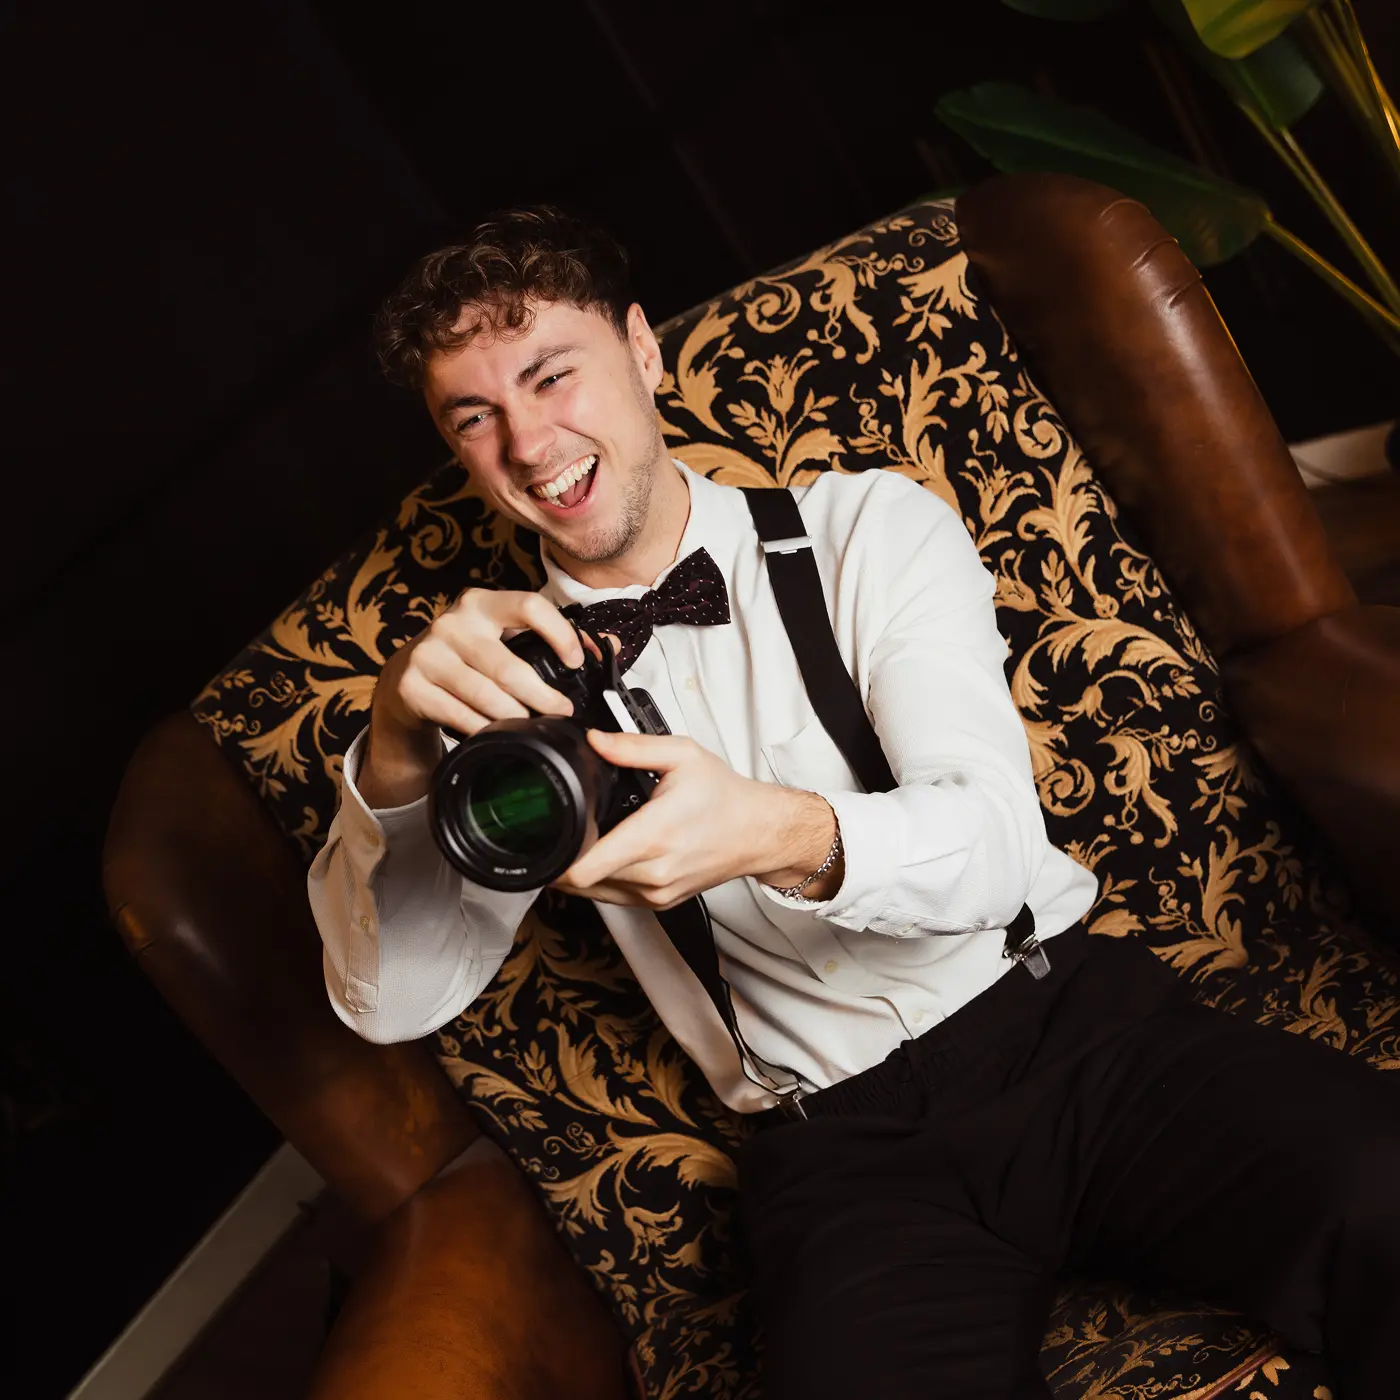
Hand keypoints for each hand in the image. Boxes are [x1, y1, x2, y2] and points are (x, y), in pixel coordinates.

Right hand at [360, 590, 586, 807]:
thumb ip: (554, 639)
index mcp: (481, 604)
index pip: (529, 605)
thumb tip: (610, 645)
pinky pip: (461, 716)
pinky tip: (498, 733)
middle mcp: (452, 623)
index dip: (560, 634)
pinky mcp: (412, 686)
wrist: (404, 679)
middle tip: (562, 711)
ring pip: (486, 696)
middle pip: (509, 667)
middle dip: (542, 697)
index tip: (577, 662)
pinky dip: (485, 729)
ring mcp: (429, 654)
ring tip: (533, 726)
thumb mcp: (504, 638)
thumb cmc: (465, 657)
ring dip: (516, 717)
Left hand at [551, 730, 837, 908]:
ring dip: (581, 871)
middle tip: (562, 828)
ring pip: (593, 893)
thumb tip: (595, 740)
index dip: (555, 857)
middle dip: (564, 857)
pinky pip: (614, 897)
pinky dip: (603, 879)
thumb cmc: (727, 798)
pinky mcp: (660, 903)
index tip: (544, 838)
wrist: (761, 833)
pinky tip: (609, 854)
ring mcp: (656, 893)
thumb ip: (633, 747)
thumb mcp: (682, 756)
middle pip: (580, 882)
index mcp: (652, 836)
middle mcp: (652, 873)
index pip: (584, 868)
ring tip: (586, 839)